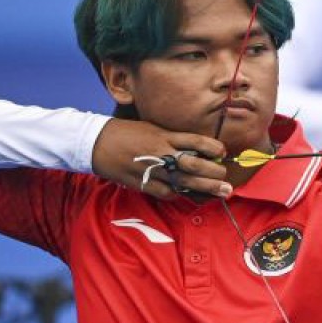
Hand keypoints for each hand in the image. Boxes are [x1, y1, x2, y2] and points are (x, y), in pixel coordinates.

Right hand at [92, 119, 230, 198]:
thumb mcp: (152, 127)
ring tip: (222, 192)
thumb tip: (198, 147)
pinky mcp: (141, 182)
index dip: (212, 147)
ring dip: (205, 188)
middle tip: (227, 179)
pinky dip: (179, 195)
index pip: (195, 140)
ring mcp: (151, 168)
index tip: (223, 152)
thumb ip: (173, 137)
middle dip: (214, 173)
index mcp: (164, 135)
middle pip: (193, 164)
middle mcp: (160, 151)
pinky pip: (165, 192)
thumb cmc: (127, 132)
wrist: (95, 142)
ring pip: (183, 181)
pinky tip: (189, 196)